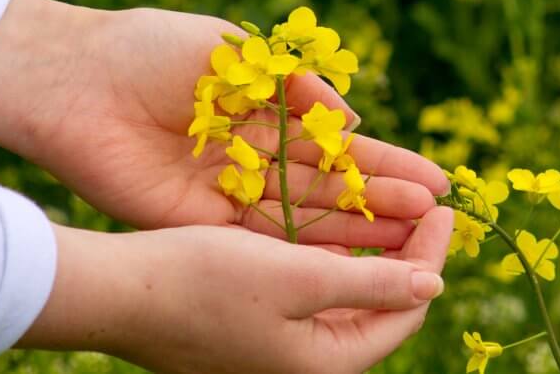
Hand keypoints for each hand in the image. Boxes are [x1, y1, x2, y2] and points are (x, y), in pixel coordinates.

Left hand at [0, 0, 450, 246]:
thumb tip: (352, 120)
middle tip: (437, 218)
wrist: (71, 78)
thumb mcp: (235, 51)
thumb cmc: (146, 49)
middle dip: (383, 201)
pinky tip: (350, 256)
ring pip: (304, 218)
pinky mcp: (194, 221)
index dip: (385, 161)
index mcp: (260, 110)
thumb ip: (295, 85)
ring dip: (355, 230)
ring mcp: (225, 191)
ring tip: (410, 238)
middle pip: (329, 187)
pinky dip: (303, 250)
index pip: (336, 143)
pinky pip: (258, 239)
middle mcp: (250, 156)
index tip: (437, 178)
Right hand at [20, 207, 454, 373]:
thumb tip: (435, 286)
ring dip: (371, 251)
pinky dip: (330, 259)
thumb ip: (373, 284)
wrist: (115, 293)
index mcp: (325, 363)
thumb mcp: (299, 276)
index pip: (407, 310)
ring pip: (344, 296)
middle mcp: (305, 365)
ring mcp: (275, 350)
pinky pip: (309, 293)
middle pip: (380, 306)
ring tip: (390, 204)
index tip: (445, 207)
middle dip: (407, 253)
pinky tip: (334, 223)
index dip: (431, 256)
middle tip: (425, 202)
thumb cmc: (205, 281)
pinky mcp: (250, 330)